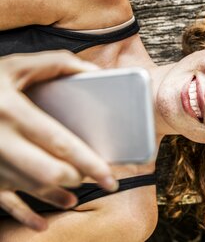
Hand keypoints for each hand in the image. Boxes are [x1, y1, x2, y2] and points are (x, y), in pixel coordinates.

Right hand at [0, 51, 117, 230]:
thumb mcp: (17, 66)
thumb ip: (57, 64)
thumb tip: (94, 73)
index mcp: (11, 111)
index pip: (60, 143)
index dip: (89, 162)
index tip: (109, 175)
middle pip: (47, 171)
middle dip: (76, 178)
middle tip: (94, 177)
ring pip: (29, 188)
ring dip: (56, 196)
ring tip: (74, 195)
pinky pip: (2, 201)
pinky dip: (23, 215)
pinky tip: (41, 225)